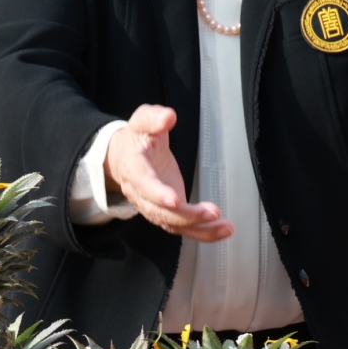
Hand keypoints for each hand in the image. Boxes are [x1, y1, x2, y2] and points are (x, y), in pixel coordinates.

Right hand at [104, 105, 232, 242]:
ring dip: (200, 228)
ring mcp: (154, 206)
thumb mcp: (142, 121)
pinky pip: (182, 227)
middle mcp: (142, 194)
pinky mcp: (167, 211)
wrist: (122, 157)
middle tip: (212, 212)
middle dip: (187, 216)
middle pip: (161, 211)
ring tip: (224, 227)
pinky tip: (222, 230)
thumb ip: (154, 117)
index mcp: (134, 169)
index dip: (158, 194)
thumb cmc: (136, 139)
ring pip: (174, 223)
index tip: (175, 200)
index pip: (144, 184)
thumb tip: (168, 116)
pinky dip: (203, 232)